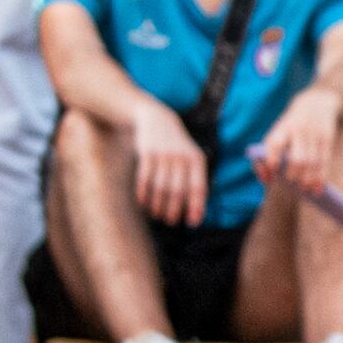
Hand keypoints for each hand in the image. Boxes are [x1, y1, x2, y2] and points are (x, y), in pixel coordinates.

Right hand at [127, 109, 211, 228]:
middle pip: (178, 191)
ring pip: (161, 187)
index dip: (196, 207)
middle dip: (174, 210)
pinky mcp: (147, 153)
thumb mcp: (192, 157)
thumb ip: (195, 178)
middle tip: (171, 222)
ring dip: (158, 205)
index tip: (192, 223)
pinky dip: (144, 193)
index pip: (198, 188)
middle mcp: (181, 157)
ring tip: (157, 215)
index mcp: (197, 160)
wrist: (156, 119)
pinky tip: (143, 204)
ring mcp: (163, 154)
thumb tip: (197, 210)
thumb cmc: (177, 146)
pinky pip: (145, 178)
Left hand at [254, 90, 339, 201]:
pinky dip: (321, 178)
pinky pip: (325, 163)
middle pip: (298, 158)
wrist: (318, 103)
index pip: (276, 143)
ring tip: (305, 190)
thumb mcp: (279, 131)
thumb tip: (264, 179)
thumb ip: (269, 154)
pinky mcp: (328, 140)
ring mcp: (315, 136)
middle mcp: (299, 131)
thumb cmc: (292, 124)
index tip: (272, 170)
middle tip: (292, 183)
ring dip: (309, 179)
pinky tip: (318, 189)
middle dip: (294, 174)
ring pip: (313, 163)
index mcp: (283, 127)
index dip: (273, 158)